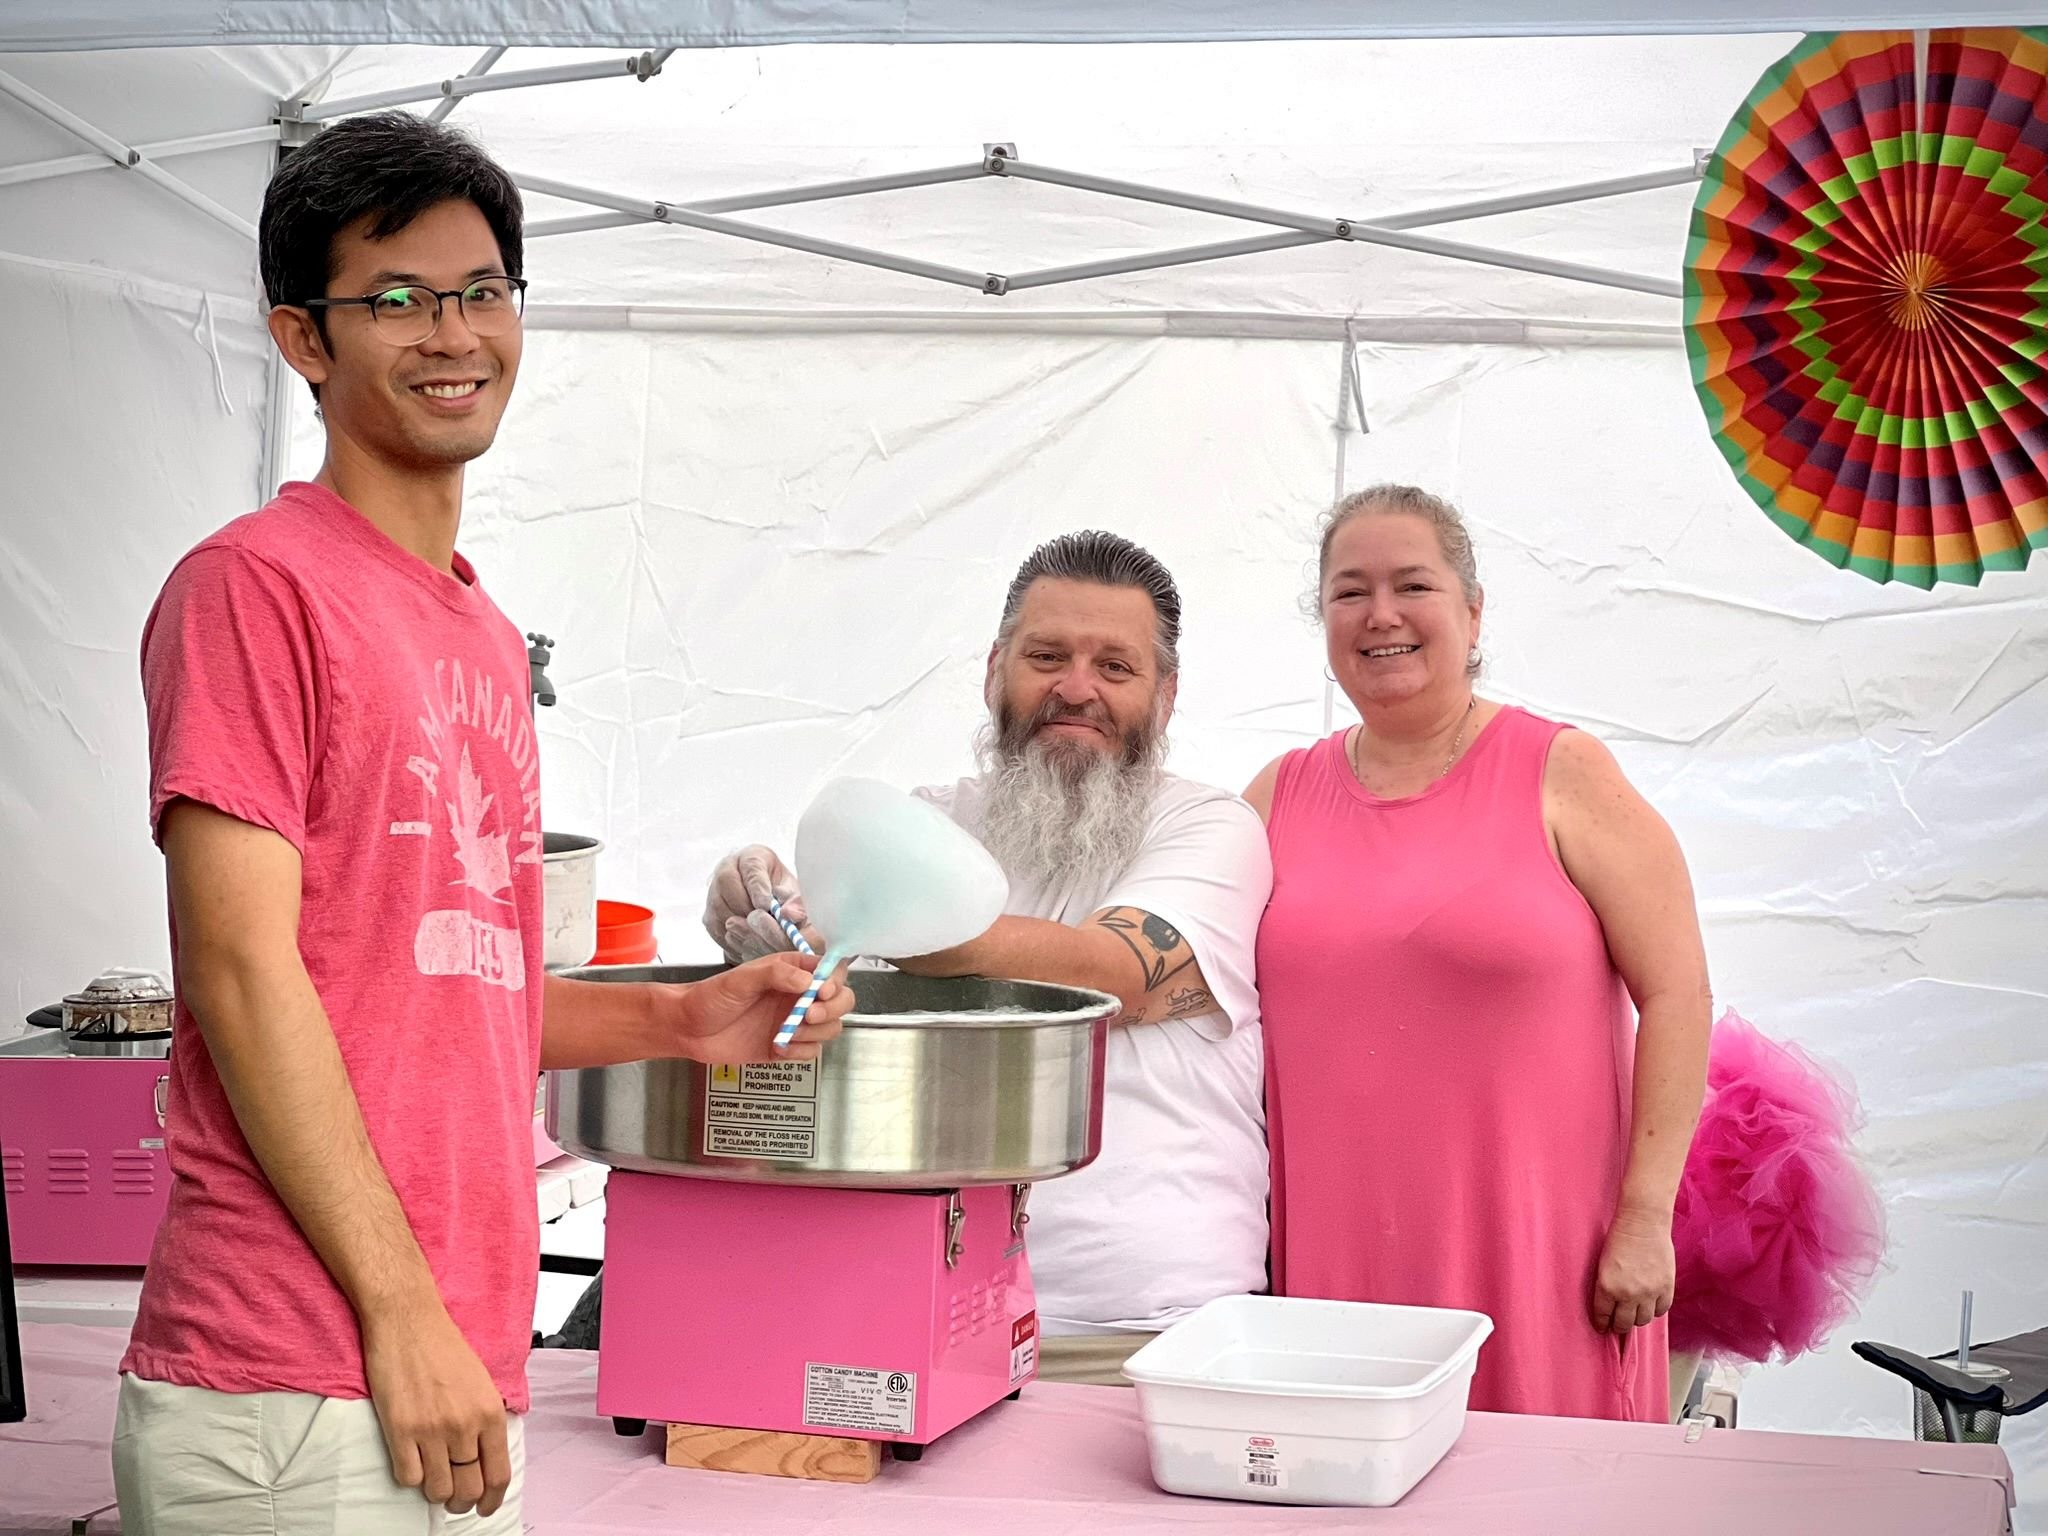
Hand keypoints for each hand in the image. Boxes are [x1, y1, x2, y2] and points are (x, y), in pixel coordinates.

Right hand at [362, 1298, 511, 1516]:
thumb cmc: (444, 1346)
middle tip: (455, 1497)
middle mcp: (464, 1425)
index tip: (485, 1507)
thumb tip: (483, 1456)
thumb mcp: (481, 1382)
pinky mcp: (400, 1430)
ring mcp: (431, 1430)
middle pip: (469, 1489)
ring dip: (436, 1492)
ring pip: (438, 1490)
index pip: (499, 1475)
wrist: (408, 1321)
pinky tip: (411, 1462)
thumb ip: (485, 1419)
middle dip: (462, 1501)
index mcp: (489, 1413)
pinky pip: (408, 1478)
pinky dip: (410, 1477)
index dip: (492, 1500)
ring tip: (433, 1479)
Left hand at [661, 952, 852, 1062]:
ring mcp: (794, 1022)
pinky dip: (801, 1052)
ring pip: (830, 1027)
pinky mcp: (788, 1047)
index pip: (831, 971)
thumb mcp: (740, 979)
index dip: (835, 982)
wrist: (688, 1030)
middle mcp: (798, 995)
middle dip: (832, 1009)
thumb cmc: (710, 997)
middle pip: (841, 1000)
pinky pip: (812, 1051)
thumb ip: (776, 975)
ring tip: (787, 1033)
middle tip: (807, 1016)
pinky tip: (778, 1048)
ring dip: (816, 1032)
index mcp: (792, 971)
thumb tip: (808, 982)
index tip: (821, 992)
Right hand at [702, 846, 810, 960]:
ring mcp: (713, 893)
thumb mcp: (791, 890)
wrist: (761, 898)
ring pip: (721, 911)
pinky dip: (733, 939)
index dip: (759, 890)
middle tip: (766, 924)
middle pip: (729, 889)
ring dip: (741, 926)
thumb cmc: (777, 889)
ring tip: (760, 932)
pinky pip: (717, 929)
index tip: (767, 906)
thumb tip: (790, 915)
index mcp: (751, 858)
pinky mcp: (709, 915)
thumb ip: (794, 900)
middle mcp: (726, 870)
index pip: (751, 871)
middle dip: (749, 911)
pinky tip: (749, 941)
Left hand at [1591, 1206, 1675, 1334]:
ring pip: (1643, 1320)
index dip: (1602, 1323)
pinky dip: (1655, 1310)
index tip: (1602, 1326)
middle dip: (1619, 1326)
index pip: (1603, 1316)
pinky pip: (1661, 1310)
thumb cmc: (1619, 1238)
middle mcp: (1628, 1294)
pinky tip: (1651, 1305)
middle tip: (1618, 1325)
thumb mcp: (1603, 1265)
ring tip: (1634, 1313)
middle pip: (1624, 1323)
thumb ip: (1607, 1287)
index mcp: (1607, 1287)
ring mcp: (1649, 1293)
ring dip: (1637, 1318)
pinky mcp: (1666, 1288)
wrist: (1643, 1224)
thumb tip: (1611, 1306)